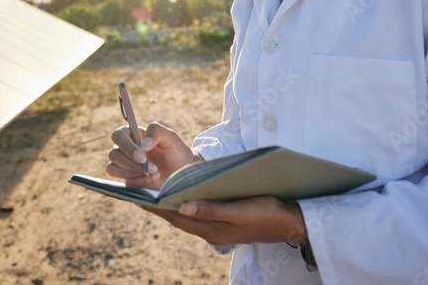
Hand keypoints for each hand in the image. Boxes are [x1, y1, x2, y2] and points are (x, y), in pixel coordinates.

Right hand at [106, 122, 200, 189]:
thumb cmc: (175, 151)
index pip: (117, 136)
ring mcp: (125, 166)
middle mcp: (125, 150)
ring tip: (155, 172)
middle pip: (113, 155)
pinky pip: (125, 183)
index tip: (142, 156)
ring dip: (134, 173)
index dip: (126, 146)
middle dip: (132, 163)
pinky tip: (154, 179)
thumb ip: (156, 132)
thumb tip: (143, 145)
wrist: (182, 173)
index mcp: (132, 135)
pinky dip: (140, 182)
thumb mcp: (170, 137)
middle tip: (153, 167)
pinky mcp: (129, 181)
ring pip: (113, 169)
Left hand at [143, 196, 307, 246]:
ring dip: (172, 207)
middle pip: (179, 219)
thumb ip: (210, 209)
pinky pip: (200, 216)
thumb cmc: (267, 213)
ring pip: (189, 218)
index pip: (177, 218)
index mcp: (212, 229)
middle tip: (139, 195)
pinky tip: (185, 199)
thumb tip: (181, 207)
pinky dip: (187, 207)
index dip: (157, 208)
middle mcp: (212, 232)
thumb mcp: (238, 209)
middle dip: (160, 208)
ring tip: (156, 195)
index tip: (137, 198)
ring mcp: (219, 229)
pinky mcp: (226, 224)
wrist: (290, 223)